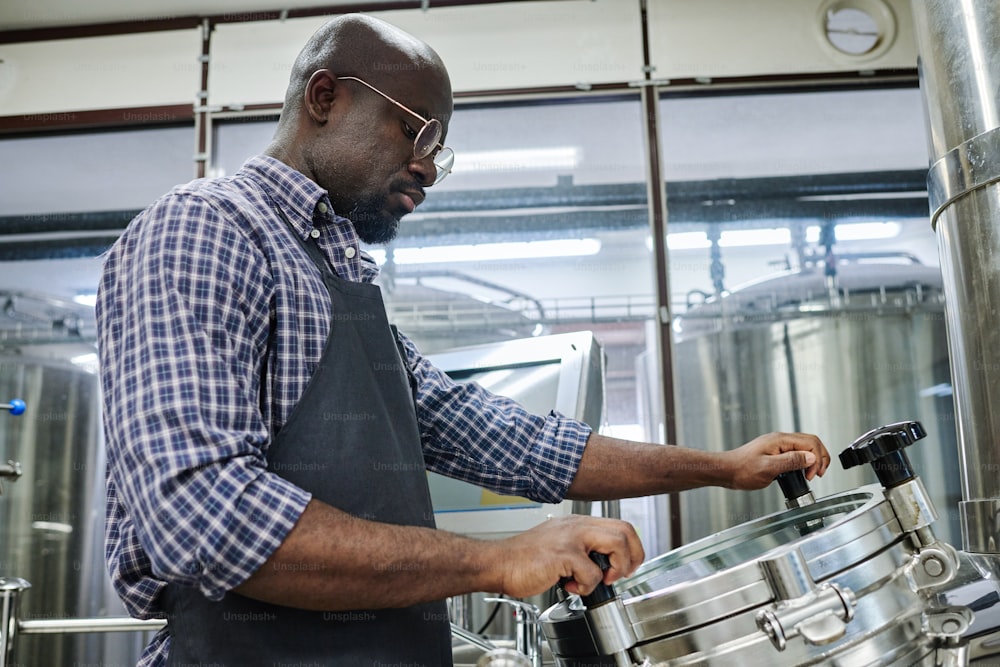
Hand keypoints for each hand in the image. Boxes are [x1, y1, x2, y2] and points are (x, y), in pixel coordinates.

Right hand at [492, 515, 643, 598]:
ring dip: (615, 568)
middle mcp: (576, 526)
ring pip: (616, 544)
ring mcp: (570, 538)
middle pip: (625, 530)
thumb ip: (580, 548)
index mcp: (576, 523)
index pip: (619, 525)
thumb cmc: (523, 558)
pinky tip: (570, 587)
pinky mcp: (563, 554)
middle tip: (619, 575)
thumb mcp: (557, 544)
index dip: (631, 548)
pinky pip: (592, 573)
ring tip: (599, 580)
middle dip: (631, 557)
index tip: (626, 565)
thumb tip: (603, 566)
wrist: (498, 563)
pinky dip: (585, 587)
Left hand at [724, 432, 829, 489]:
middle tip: (819, 474)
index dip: (817, 459)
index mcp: (780, 440)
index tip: (812, 475)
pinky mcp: (775, 453)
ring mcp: (777, 446)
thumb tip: (811, 457)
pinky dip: (803, 462)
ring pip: (804, 447)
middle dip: (820, 458)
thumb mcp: (769, 468)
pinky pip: (795, 453)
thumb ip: (791, 461)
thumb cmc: (741, 470)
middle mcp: (780, 440)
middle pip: (811, 442)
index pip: (810, 443)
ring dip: (813, 460)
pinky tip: (801, 472)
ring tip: (812, 474)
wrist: (726, 471)